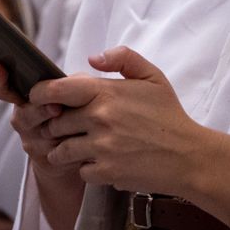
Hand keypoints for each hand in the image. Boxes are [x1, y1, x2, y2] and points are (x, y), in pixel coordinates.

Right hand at [0, 62, 84, 229]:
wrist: (76, 150)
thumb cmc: (73, 112)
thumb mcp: (69, 92)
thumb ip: (65, 83)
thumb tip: (66, 81)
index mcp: (24, 96)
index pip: (0, 88)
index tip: (0, 68)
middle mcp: (23, 118)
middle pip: (24, 113)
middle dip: (40, 110)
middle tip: (55, 108)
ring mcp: (31, 140)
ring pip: (40, 133)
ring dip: (58, 128)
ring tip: (73, 125)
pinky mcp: (44, 159)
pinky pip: (55, 152)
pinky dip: (70, 145)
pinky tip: (83, 141)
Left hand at [36, 47, 229, 226]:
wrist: (189, 156)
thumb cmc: (169, 115)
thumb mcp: (152, 76)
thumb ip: (122, 58)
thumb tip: (91, 58)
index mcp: (105, 92)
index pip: (55, 90)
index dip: (40, 94)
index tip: (40, 100)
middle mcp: (99, 118)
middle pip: (55, 123)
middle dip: (57, 126)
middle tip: (67, 128)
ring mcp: (101, 147)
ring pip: (61, 150)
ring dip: (65, 151)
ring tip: (77, 148)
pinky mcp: (107, 172)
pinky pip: (80, 171)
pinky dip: (86, 169)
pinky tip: (100, 163)